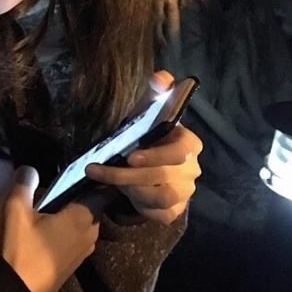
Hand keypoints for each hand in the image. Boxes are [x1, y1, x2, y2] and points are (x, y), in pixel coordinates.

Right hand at [0, 166, 111, 291]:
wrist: (17, 290)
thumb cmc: (21, 248)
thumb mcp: (16, 210)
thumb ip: (24, 184)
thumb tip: (29, 169)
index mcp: (81, 217)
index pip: (102, 193)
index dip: (99, 179)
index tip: (90, 169)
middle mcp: (89, 233)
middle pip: (95, 207)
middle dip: (85, 194)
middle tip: (68, 182)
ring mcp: (84, 251)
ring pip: (87, 223)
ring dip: (77, 212)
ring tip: (59, 201)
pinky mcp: (75, 263)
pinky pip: (80, 236)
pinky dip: (72, 226)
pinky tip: (54, 223)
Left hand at [84, 71, 202, 225]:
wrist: (149, 162)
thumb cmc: (148, 133)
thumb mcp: (149, 110)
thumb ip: (156, 91)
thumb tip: (161, 77)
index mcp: (189, 143)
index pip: (180, 152)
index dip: (156, 156)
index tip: (130, 156)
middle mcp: (192, 170)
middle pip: (163, 177)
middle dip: (127, 174)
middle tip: (98, 170)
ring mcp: (185, 193)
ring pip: (161, 198)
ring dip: (130, 190)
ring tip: (106, 180)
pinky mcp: (174, 211)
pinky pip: (159, 214)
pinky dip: (138, 206)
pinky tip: (120, 195)